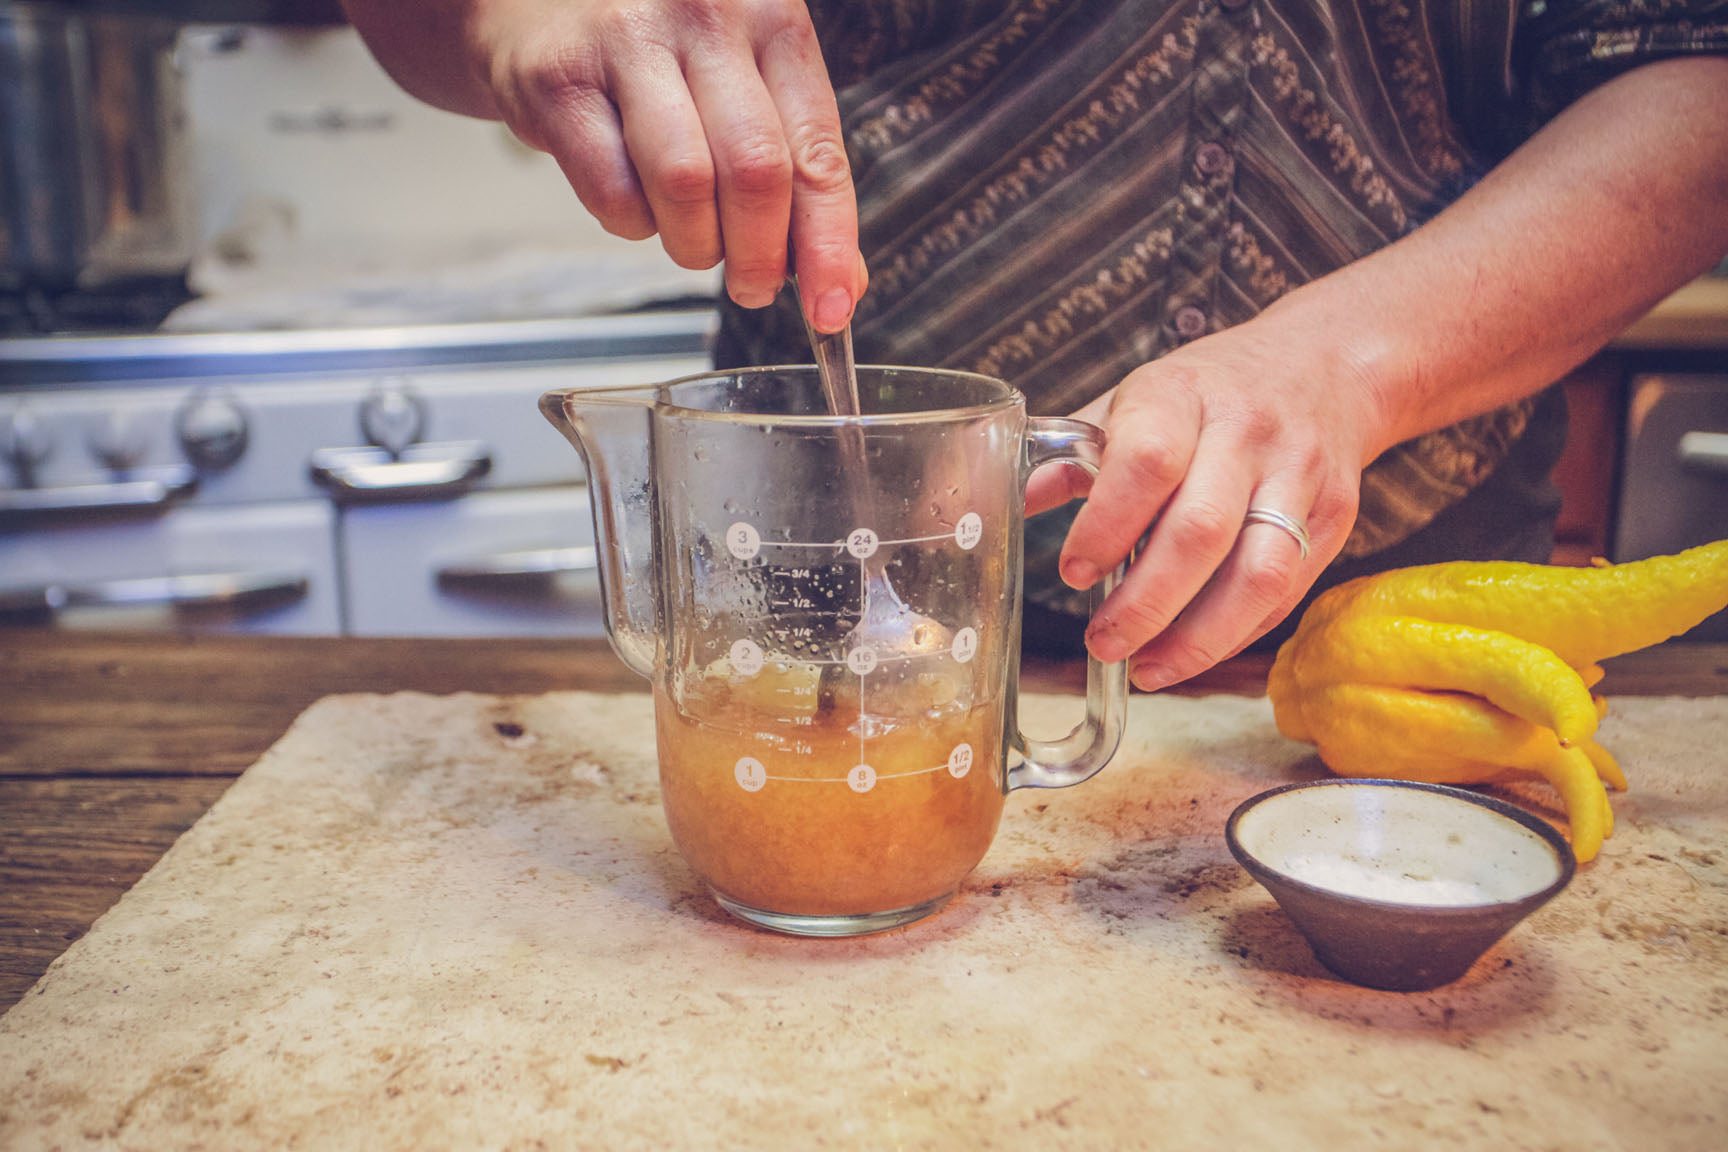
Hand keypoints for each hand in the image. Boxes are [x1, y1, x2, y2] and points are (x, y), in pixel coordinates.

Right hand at [346, 0, 865, 330]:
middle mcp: (707, 19)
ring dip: (695, 245)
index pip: (818, 152)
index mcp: (773, 20)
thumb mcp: (747, 89)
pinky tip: (637, 204)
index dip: (828, 243)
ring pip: (686, 184)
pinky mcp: (561, 80)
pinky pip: (614, 192)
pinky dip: (633, 226)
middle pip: (756, 172)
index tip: (832, 307)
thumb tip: (841, 279)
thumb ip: (797, 171)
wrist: (539, 5)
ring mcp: (629, 42)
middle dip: (760, 256)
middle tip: (754, 287)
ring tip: (694, 243)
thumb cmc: (661, 55)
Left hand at [1027, 300, 1382, 690]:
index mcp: (1181, 395)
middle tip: (1103, 642)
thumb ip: (1073, 456)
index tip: (1073, 573)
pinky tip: (1192, 652)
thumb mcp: (1136, 400)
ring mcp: (1298, 475)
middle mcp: (1246, 432)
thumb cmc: (1208, 393)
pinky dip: (1236, 635)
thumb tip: (1000, 504)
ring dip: (1197, 639)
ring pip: (1257, 574)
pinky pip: (1286, 591)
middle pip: (1201, 532)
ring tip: (1147, 668)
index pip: (1146, 463)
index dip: (1106, 526)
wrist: (1322, 365)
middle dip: (1145, 603)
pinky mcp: (1333, 516)